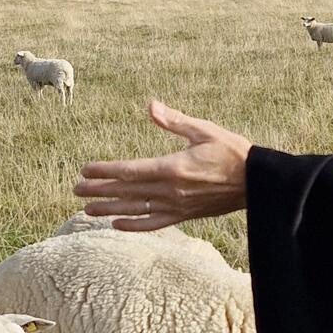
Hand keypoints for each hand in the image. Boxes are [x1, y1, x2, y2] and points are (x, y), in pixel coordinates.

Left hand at [75, 101, 252, 230]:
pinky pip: (154, 223)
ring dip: (109, 209)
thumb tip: (150, 107)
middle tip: (76, 190)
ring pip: (135, 209)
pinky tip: (118, 224)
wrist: (257, 182)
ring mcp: (176, 206)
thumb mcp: (204, 130)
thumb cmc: (231, 152)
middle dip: (99, 191)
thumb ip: (174, 121)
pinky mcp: (184, 215)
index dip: (105, 171)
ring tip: (87, 210)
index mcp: (172, 167)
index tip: (85, 170)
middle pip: (127, 191)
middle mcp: (170, 190)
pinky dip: (134, 225)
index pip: (129, 171)